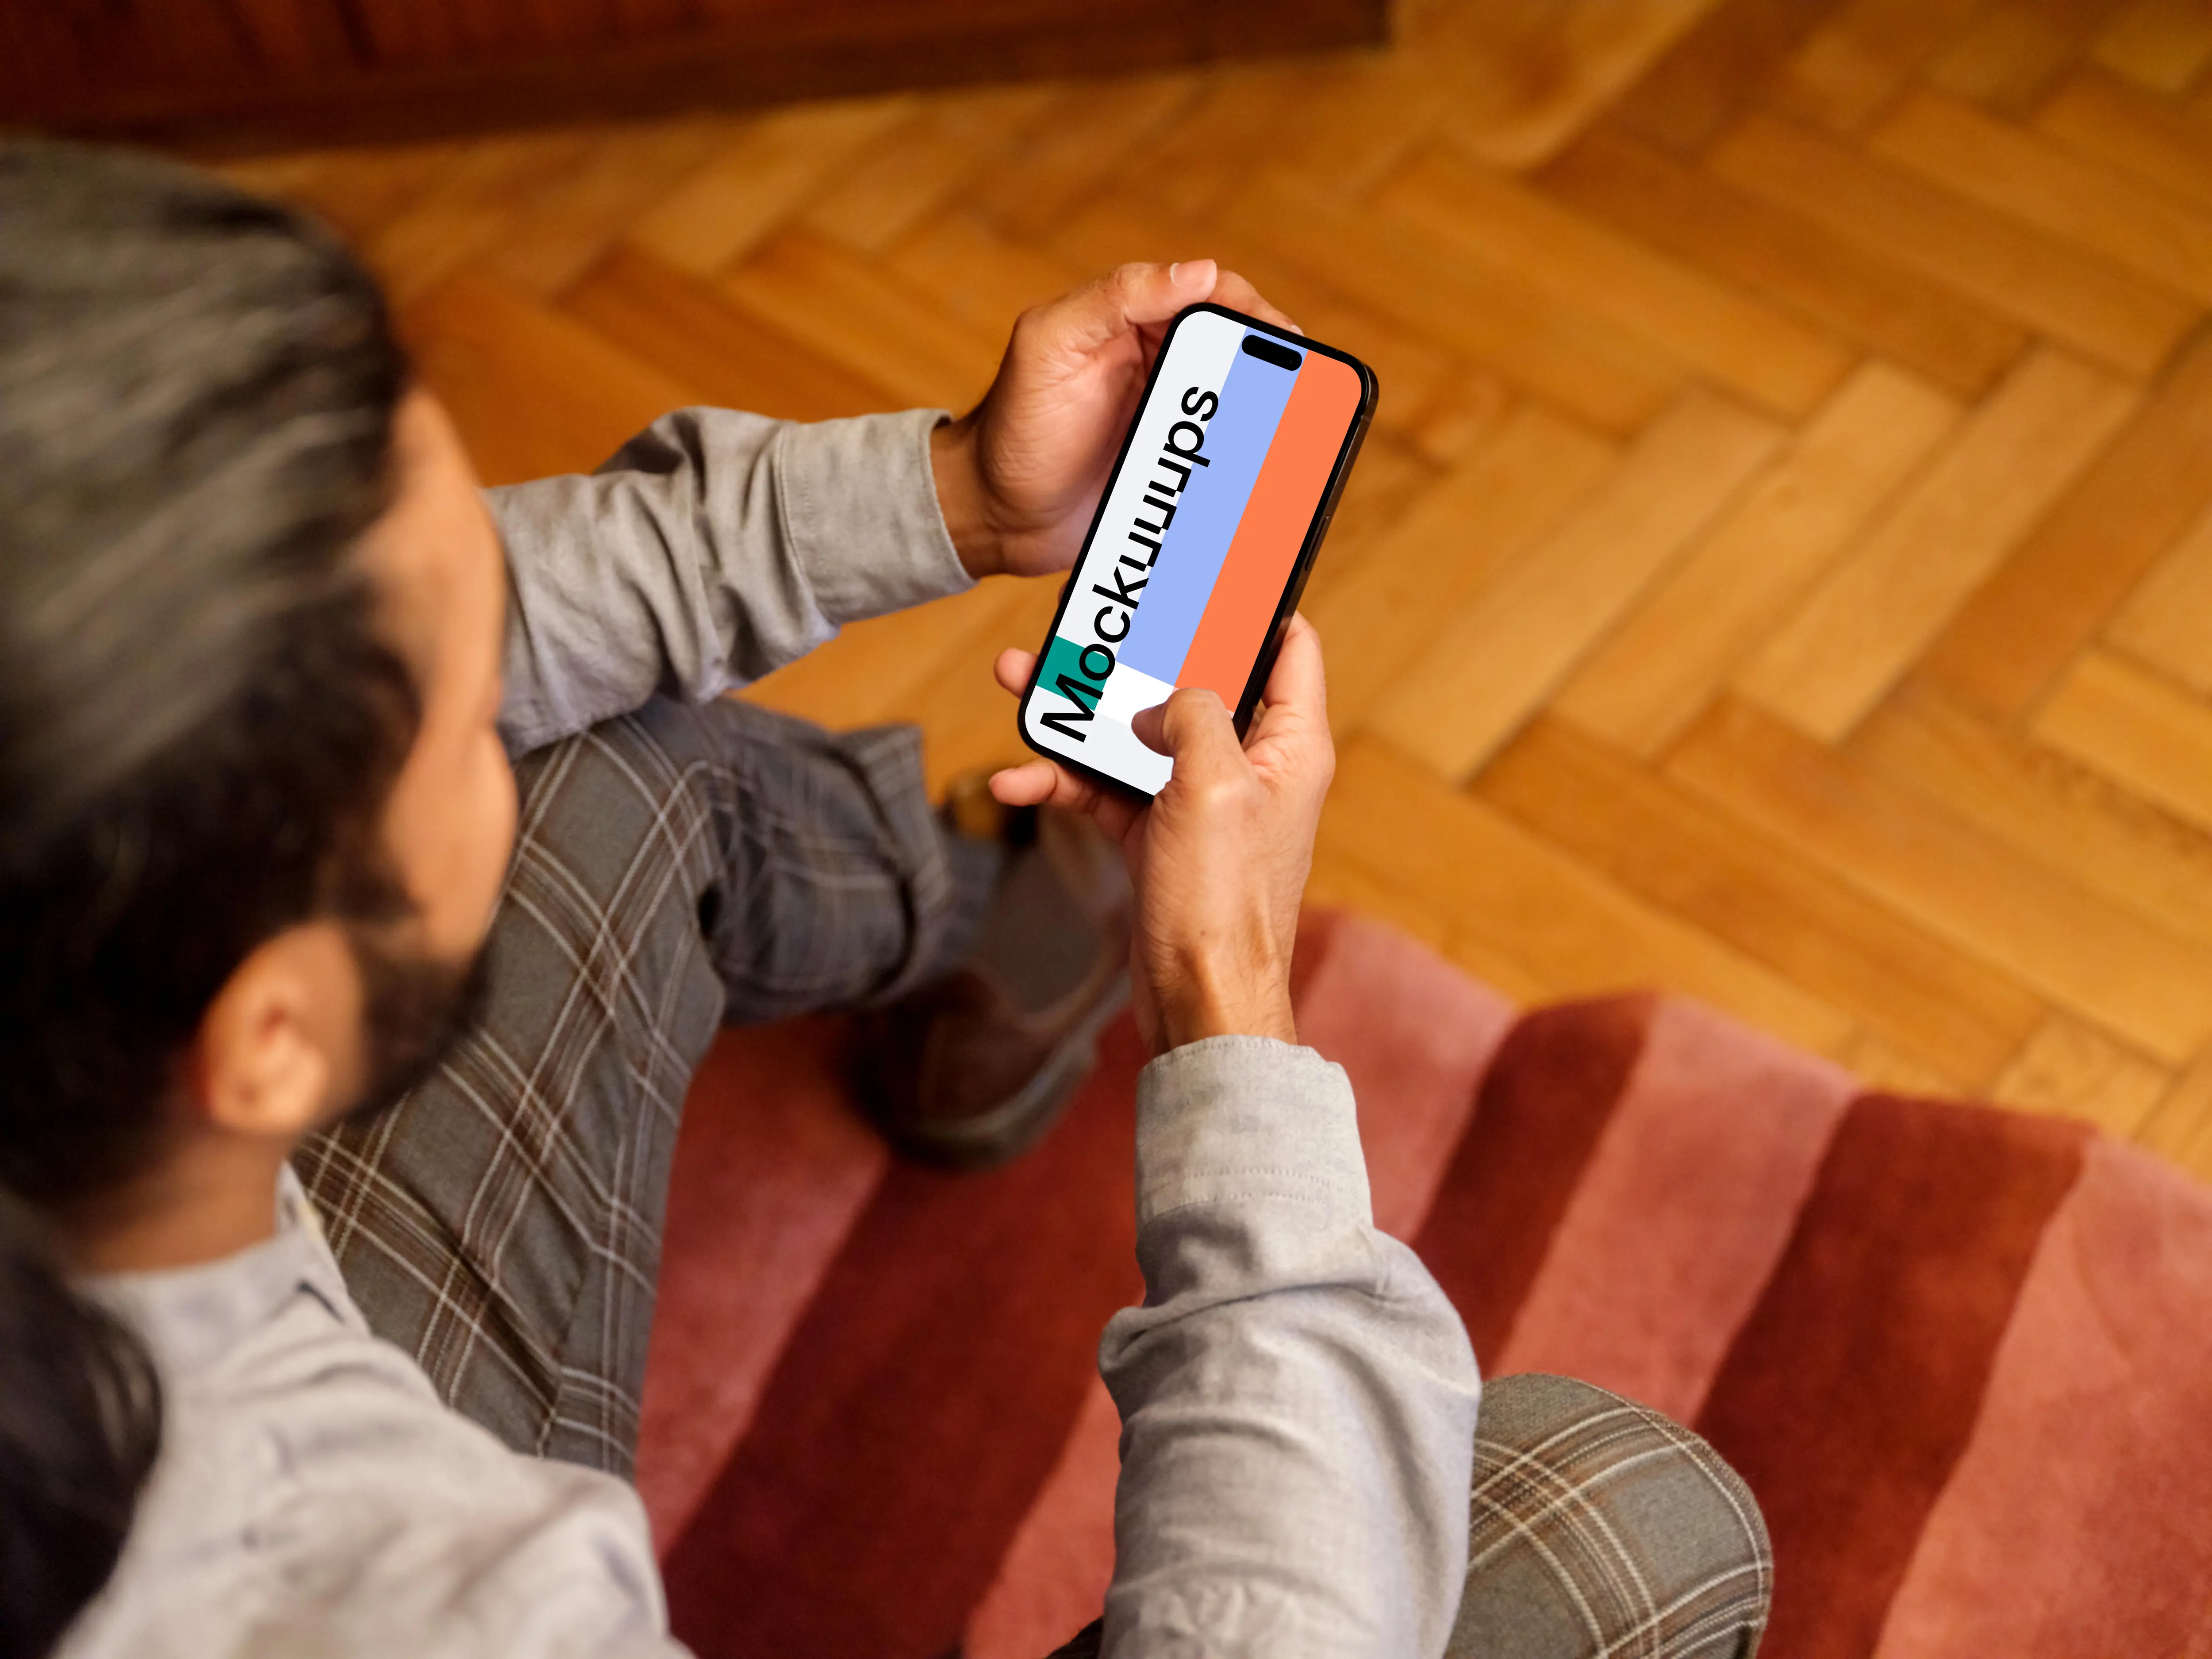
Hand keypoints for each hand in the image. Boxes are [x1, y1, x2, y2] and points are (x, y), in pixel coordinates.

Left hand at [933, 260, 1298, 580]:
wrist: (996, 517)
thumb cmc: (1015, 429)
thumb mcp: (1051, 346)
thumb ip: (1116, 297)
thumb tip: (1199, 270)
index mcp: (1134, 321)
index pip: (1212, 296)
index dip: (1253, 312)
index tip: (1284, 340)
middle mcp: (1160, 362)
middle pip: (1238, 351)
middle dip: (1274, 366)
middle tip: (1304, 391)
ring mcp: (1171, 416)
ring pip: (1242, 403)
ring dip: (1271, 413)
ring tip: (1298, 431)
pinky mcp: (1175, 466)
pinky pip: (1226, 456)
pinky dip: (1252, 460)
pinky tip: (1273, 471)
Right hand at [985, 615, 1334, 1051]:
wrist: (1197, 999)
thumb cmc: (1225, 903)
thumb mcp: (1215, 785)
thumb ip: (1193, 716)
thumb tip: (1167, 697)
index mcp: (1289, 745)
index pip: (1289, 648)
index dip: (1257, 602)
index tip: (1216, 567)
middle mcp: (1250, 766)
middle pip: (1191, 681)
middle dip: (1133, 653)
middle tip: (1086, 621)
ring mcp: (1200, 800)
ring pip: (1135, 732)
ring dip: (1078, 714)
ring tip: (1021, 683)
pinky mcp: (1157, 834)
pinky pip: (1104, 788)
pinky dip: (1062, 780)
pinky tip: (1017, 779)